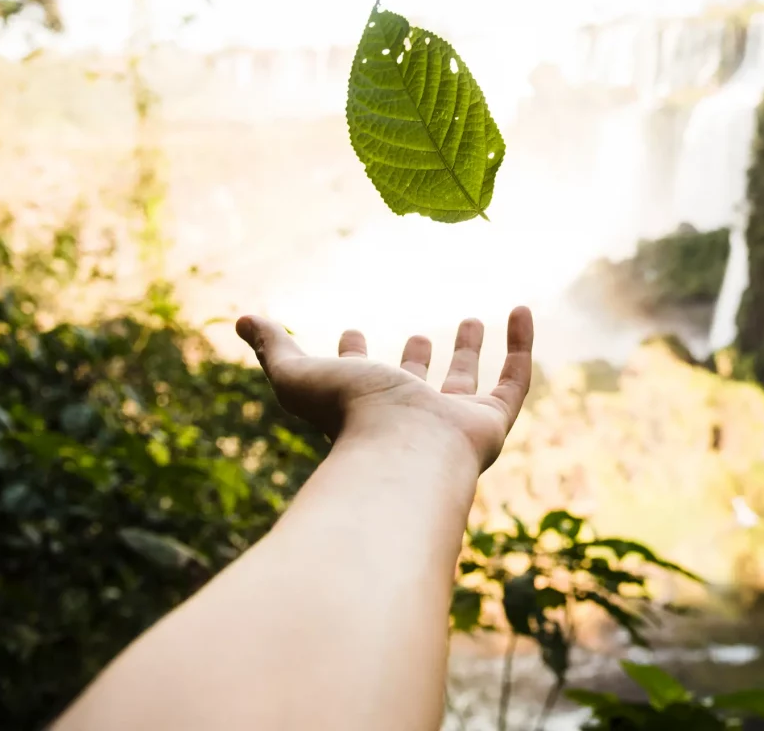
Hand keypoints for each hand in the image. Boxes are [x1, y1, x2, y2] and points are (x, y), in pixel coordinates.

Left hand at [235, 307, 533, 471]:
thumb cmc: (347, 416)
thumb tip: (241, 319)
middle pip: (415, 388)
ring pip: (464, 386)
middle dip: (417, 361)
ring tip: (471, 318)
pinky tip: (521, 310)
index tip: (350, 329)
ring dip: (468, 353)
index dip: (351, 357)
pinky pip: (514, 381)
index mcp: (362, 410)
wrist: (401, 452)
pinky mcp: (491, 423)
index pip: (356, 382)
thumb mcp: (298, 374)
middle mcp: (408, 420)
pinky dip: (521, 345)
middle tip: (421, 335)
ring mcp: (452, 424)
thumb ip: (274, 347)